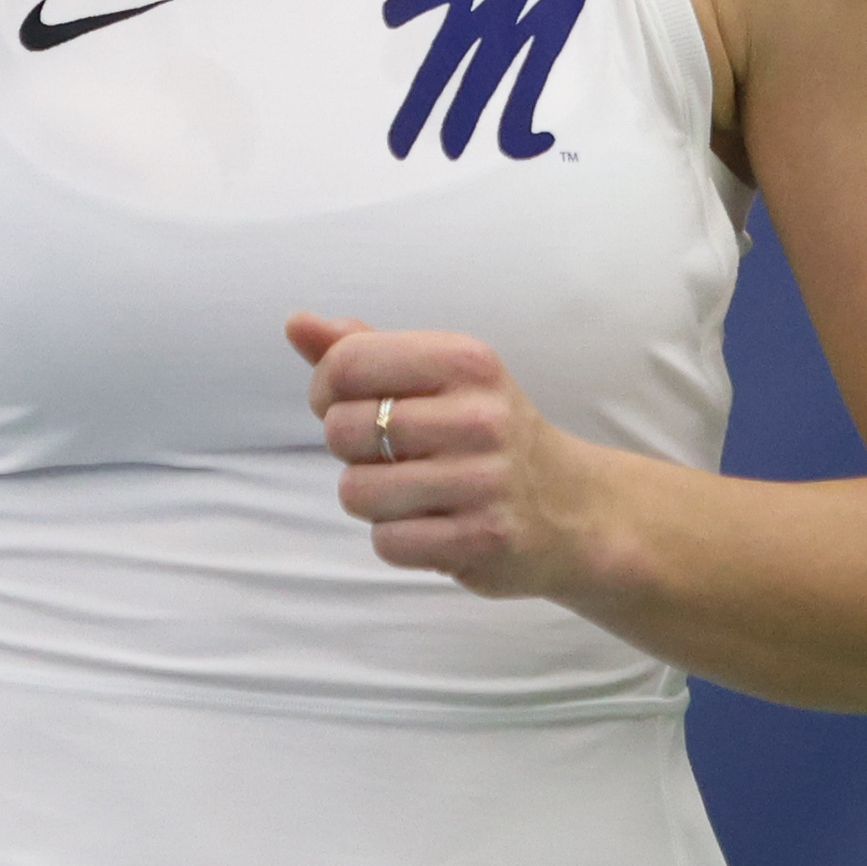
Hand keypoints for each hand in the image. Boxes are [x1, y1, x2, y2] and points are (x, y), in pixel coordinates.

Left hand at [287, 312, 606, 599]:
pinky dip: (397, 539)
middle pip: (344, 430)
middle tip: (389, 453)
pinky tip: (432, 524)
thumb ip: (363, 348)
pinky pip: (388, 543)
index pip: (348, 363)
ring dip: (371, 498)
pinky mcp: (484, 539)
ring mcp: (485, 481)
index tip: (344, 403)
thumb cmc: (481, 431)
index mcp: (465, 360)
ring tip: (412, 491)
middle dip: (350, 448)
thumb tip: (296, 323)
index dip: (324, 388)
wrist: (570, 506)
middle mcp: (480, 416)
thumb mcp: (437, 374)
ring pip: (357, 492)